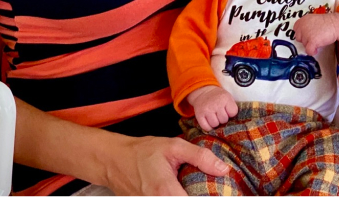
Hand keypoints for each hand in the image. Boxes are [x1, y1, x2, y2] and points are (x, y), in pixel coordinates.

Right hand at [103, 134, 229, 195]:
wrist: (114, 160)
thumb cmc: (143, 152)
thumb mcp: (174, 146)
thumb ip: (200, 157)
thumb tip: (223, 169)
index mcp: (166, 192)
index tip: (217, 192)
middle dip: (198, 195)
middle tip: (207, 189)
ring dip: (186, 196)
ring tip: (193, 188)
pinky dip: (176, 196)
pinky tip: (180, 190)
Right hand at [186, 86, 237, 130]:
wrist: (203, 91)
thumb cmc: (218, 97)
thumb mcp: (227, 97)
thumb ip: (231, 107)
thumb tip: (234, 121)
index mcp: (225, 98)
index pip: (233, 113)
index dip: (231, 113)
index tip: (227, 110)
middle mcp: (216, 104)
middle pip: (224, 120)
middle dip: (222, 118)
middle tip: (219, 113)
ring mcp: (207, 110)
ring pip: (215, 125)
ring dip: (215, 123)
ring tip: (214, 117)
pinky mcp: (199, 115)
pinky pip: (206, 128)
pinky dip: (208, 127)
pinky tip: (209, 121)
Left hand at [293, 13, 338, 54]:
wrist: (336, 24)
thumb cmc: (326, 23)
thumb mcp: (313, 19)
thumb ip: (306, 25)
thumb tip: (302, 34)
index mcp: (302, 20)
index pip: (296, 29)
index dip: (302, 33)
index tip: (308, 34)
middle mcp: (302, 26)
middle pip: (299, 38)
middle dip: (306, 39)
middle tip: (314, 37)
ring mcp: (306, 34)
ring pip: (304, 45)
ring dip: (310, 45)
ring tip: (319, 40)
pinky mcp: (312, 41)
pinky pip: (308, 51)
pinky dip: (312, 51)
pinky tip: (317, 49)